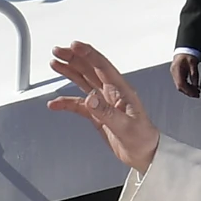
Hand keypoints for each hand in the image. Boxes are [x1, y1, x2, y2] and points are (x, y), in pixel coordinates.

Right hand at [49, 40, 158, 171]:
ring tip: (55, 64)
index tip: (74, 46)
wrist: (144, 155)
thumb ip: (106, 112)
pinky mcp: (97, 115)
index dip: (88, 54)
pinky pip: (78, 105)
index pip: (102, 67)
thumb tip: (90, 98)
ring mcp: (103, 103)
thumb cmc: (143, 138)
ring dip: (69, 72)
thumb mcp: (125, 126)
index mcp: (121, 90)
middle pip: (89, 69)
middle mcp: (111, 93)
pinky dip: (66, 103)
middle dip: (73, 58)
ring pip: (83, 82)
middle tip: (58, 51)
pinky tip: (55, 104)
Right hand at [169, 51, 200, 98]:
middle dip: (188, 92)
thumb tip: (196, 86)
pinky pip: (180, 82)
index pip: (181, 84)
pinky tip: (192, 87)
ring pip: (179, 85)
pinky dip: (186, 86)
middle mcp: (174, 72)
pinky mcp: (176, 73)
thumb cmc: (188, 54)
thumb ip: (194, 75)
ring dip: (187, 90)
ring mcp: (174, 73)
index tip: (195, 94)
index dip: (188, 91)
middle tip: (196, 94)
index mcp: (177, 69)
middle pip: (179, 86)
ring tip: (195, 92)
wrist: (185, 49)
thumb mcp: (193, 64)